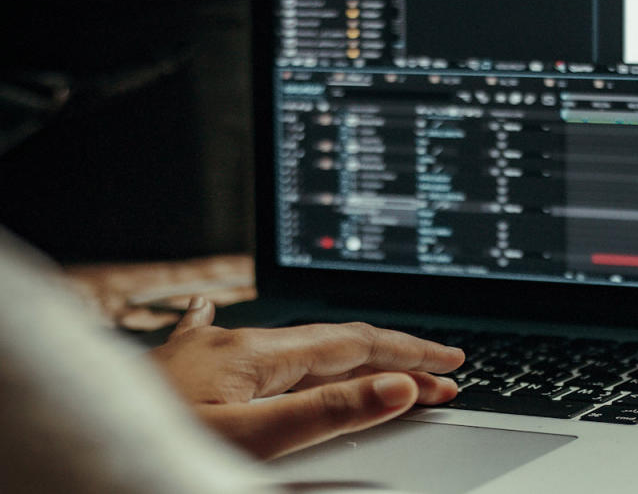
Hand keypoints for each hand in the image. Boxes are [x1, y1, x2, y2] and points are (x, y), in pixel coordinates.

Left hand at [150, 297, 464, 459]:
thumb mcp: (251, 438)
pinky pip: (244, 344)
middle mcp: (237, 342)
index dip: (409, 354)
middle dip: (393, 357)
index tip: (451, 365)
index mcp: (258, 353)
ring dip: (349, 357)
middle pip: (334, 343)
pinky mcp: (190, 368)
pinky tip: (222, 311)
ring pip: (298, 347)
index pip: (355, 345)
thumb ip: (326, 412)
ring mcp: (211, 352)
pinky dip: (259, 340)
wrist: (68, 444)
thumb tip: (394, 385)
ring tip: (386, 366)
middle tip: (441, 374)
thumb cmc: (153, 443)